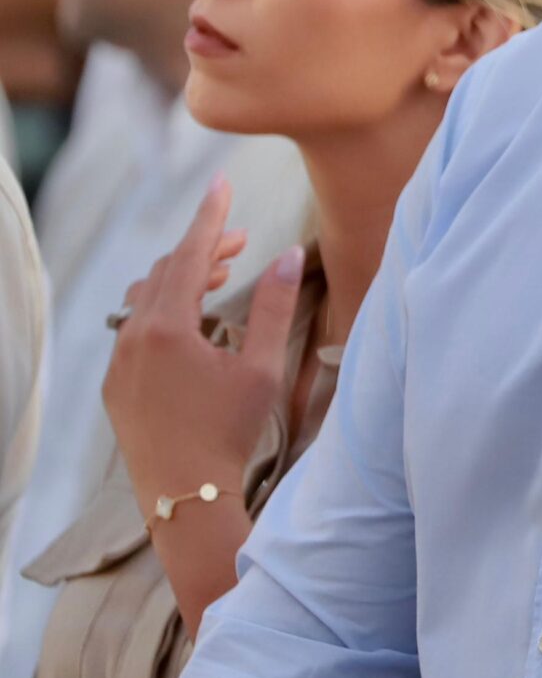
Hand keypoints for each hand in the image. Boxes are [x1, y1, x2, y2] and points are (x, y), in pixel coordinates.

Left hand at [102, 178, 302, 520]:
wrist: (185, 494)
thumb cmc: (229, 431)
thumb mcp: (261, 367)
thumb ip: (273, 306)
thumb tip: (290, 254)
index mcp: (169, 328)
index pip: (192, 253)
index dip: (211, 217)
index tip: (222, 183)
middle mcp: (133, 338)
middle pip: (166, 270)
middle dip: (203, 248)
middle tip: (242, 239)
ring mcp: (118, 362)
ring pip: (144, 298)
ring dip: (182, 278)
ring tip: (221, 275)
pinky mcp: (115, 384)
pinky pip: (133, 329)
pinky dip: (163, 310)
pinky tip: (192, 323)